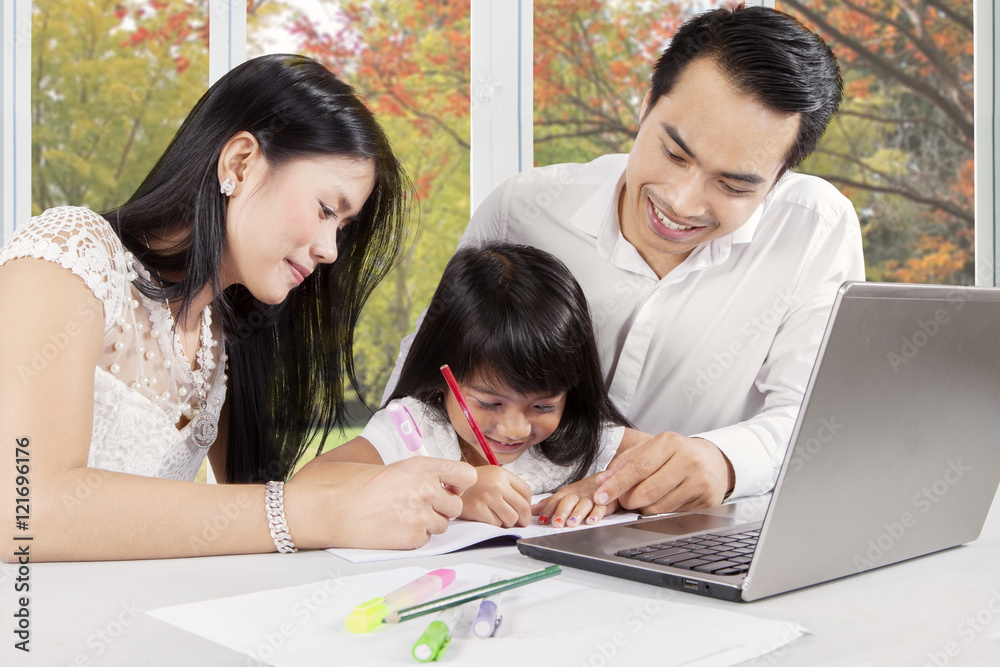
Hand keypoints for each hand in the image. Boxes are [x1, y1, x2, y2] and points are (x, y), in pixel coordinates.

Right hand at [287, 456, 476, 549]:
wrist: (338, 510)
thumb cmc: (365, 489)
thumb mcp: (399, 469)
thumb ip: (427, 476)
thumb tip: (452, 486)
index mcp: (424, 467)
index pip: (467, 475)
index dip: (461, 484)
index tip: (451, 488)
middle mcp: (427, 489)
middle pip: (456, 505)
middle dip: (442, 508)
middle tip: (420, 507)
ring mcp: (422, 514)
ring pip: (443, 525)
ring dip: (429, 523)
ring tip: (403, 516)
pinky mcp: (414, 537)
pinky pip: (427, 539)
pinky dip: (415, 536)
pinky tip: (395, 528)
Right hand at [459, 466, 531, 527]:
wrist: (448, 487)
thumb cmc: (472, 485)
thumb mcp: (492, 476)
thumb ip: (510, 487)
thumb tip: (528, 507)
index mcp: (501, 474)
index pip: (526, 491)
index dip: (528, 504)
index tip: (526, 511)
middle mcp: (496, 484)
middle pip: (522, 508)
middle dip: (523, 518)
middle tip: (520, 521)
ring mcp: (487, 497)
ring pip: (511, 519)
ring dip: (507, 522)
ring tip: (498, 516)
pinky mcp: (478, 510)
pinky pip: (496, 524)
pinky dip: (494, 523)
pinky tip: (486, 516)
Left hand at [532, 474, 617, 527]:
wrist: (607, 480)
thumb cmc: (583, 491)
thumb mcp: (565, 495)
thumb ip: (549, 503)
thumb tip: (531, 509)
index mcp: (567, 493)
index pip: (555, 500)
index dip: (548, 510)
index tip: (542, 520)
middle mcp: (577, 494)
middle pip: (568, 501)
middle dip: (561, 512)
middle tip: (556, 523)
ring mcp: (591, 497)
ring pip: (583, 504)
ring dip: (577, 514)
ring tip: (571, 523)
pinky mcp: (605, 502)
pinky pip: (601, 507)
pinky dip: (596, 515)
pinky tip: (591, 521)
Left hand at [593, 433, 734, 513]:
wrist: (714, 461)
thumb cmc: (677, 454)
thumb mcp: (652, 448)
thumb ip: (625, 462)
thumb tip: (602, 481)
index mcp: (671, 442)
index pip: (638, 467)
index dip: (617, 484)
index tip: (601, 496)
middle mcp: (688, 460)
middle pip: (648, 490)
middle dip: (628, 500)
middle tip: (623, 501)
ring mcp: (700, 481)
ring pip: (659, 506)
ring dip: (642, 508)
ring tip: (643, 500)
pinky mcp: (707, 501)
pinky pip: (672, 514)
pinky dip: (659, 512)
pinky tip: (661, 502)